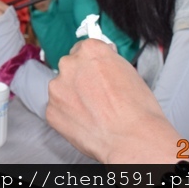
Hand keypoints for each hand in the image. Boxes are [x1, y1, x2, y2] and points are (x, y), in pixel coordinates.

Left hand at [47, 39, 179, 163]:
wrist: (131, 138)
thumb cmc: (137, 108)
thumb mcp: (128, 71)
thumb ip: (107, 62)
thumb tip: (101, 63)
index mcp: (90, 50)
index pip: (83, 49)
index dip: (90, 63)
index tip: (95, 72)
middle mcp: (70, 64)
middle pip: (70, 67)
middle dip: (80, 79)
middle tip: (96, 95)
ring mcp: (57, 87)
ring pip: (61, 88)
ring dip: (72, 96)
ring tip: (92, 112)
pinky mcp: (51, 110)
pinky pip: (57, 109)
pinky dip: (68, 115)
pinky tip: (85, 122)